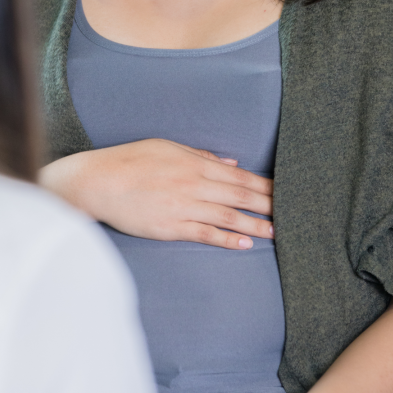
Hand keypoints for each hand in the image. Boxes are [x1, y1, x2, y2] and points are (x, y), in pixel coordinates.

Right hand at [39, 139, 272, 248]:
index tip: (285, 190)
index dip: (264, 185)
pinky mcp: (171, 227)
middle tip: (294, 212)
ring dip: (255, 225)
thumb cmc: (129, 160)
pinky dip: (226, 239)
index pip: (238, 175)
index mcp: (194, 163)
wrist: (98, 181)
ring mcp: (183, 207)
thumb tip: (230, 162)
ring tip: (277, 232)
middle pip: (239, 195)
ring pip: (228, 216)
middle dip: (268, 204)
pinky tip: (244, 244)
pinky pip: (205, 233)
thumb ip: (200, 155)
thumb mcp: (167, 147)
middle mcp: (193, 184)